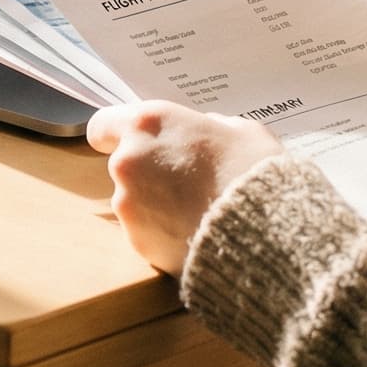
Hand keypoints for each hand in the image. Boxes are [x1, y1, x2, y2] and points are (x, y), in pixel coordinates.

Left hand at [87, 101, 283, 274]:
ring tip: (198, 210)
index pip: (102, 125)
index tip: (131, 143)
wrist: (263, 231)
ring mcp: (128, 205)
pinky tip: (196, 232)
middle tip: (187, 181)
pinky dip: (164, 232)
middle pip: (124, 165)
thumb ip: (207, 127)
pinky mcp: (137, 241)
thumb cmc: (253, 171)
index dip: (115, 136)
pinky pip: (146, 231)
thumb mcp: (240, 130)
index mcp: (148, 124)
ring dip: (156, 204)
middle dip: (148, 172)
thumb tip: (201, 132)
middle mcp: (128, 161)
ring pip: (134, 201)